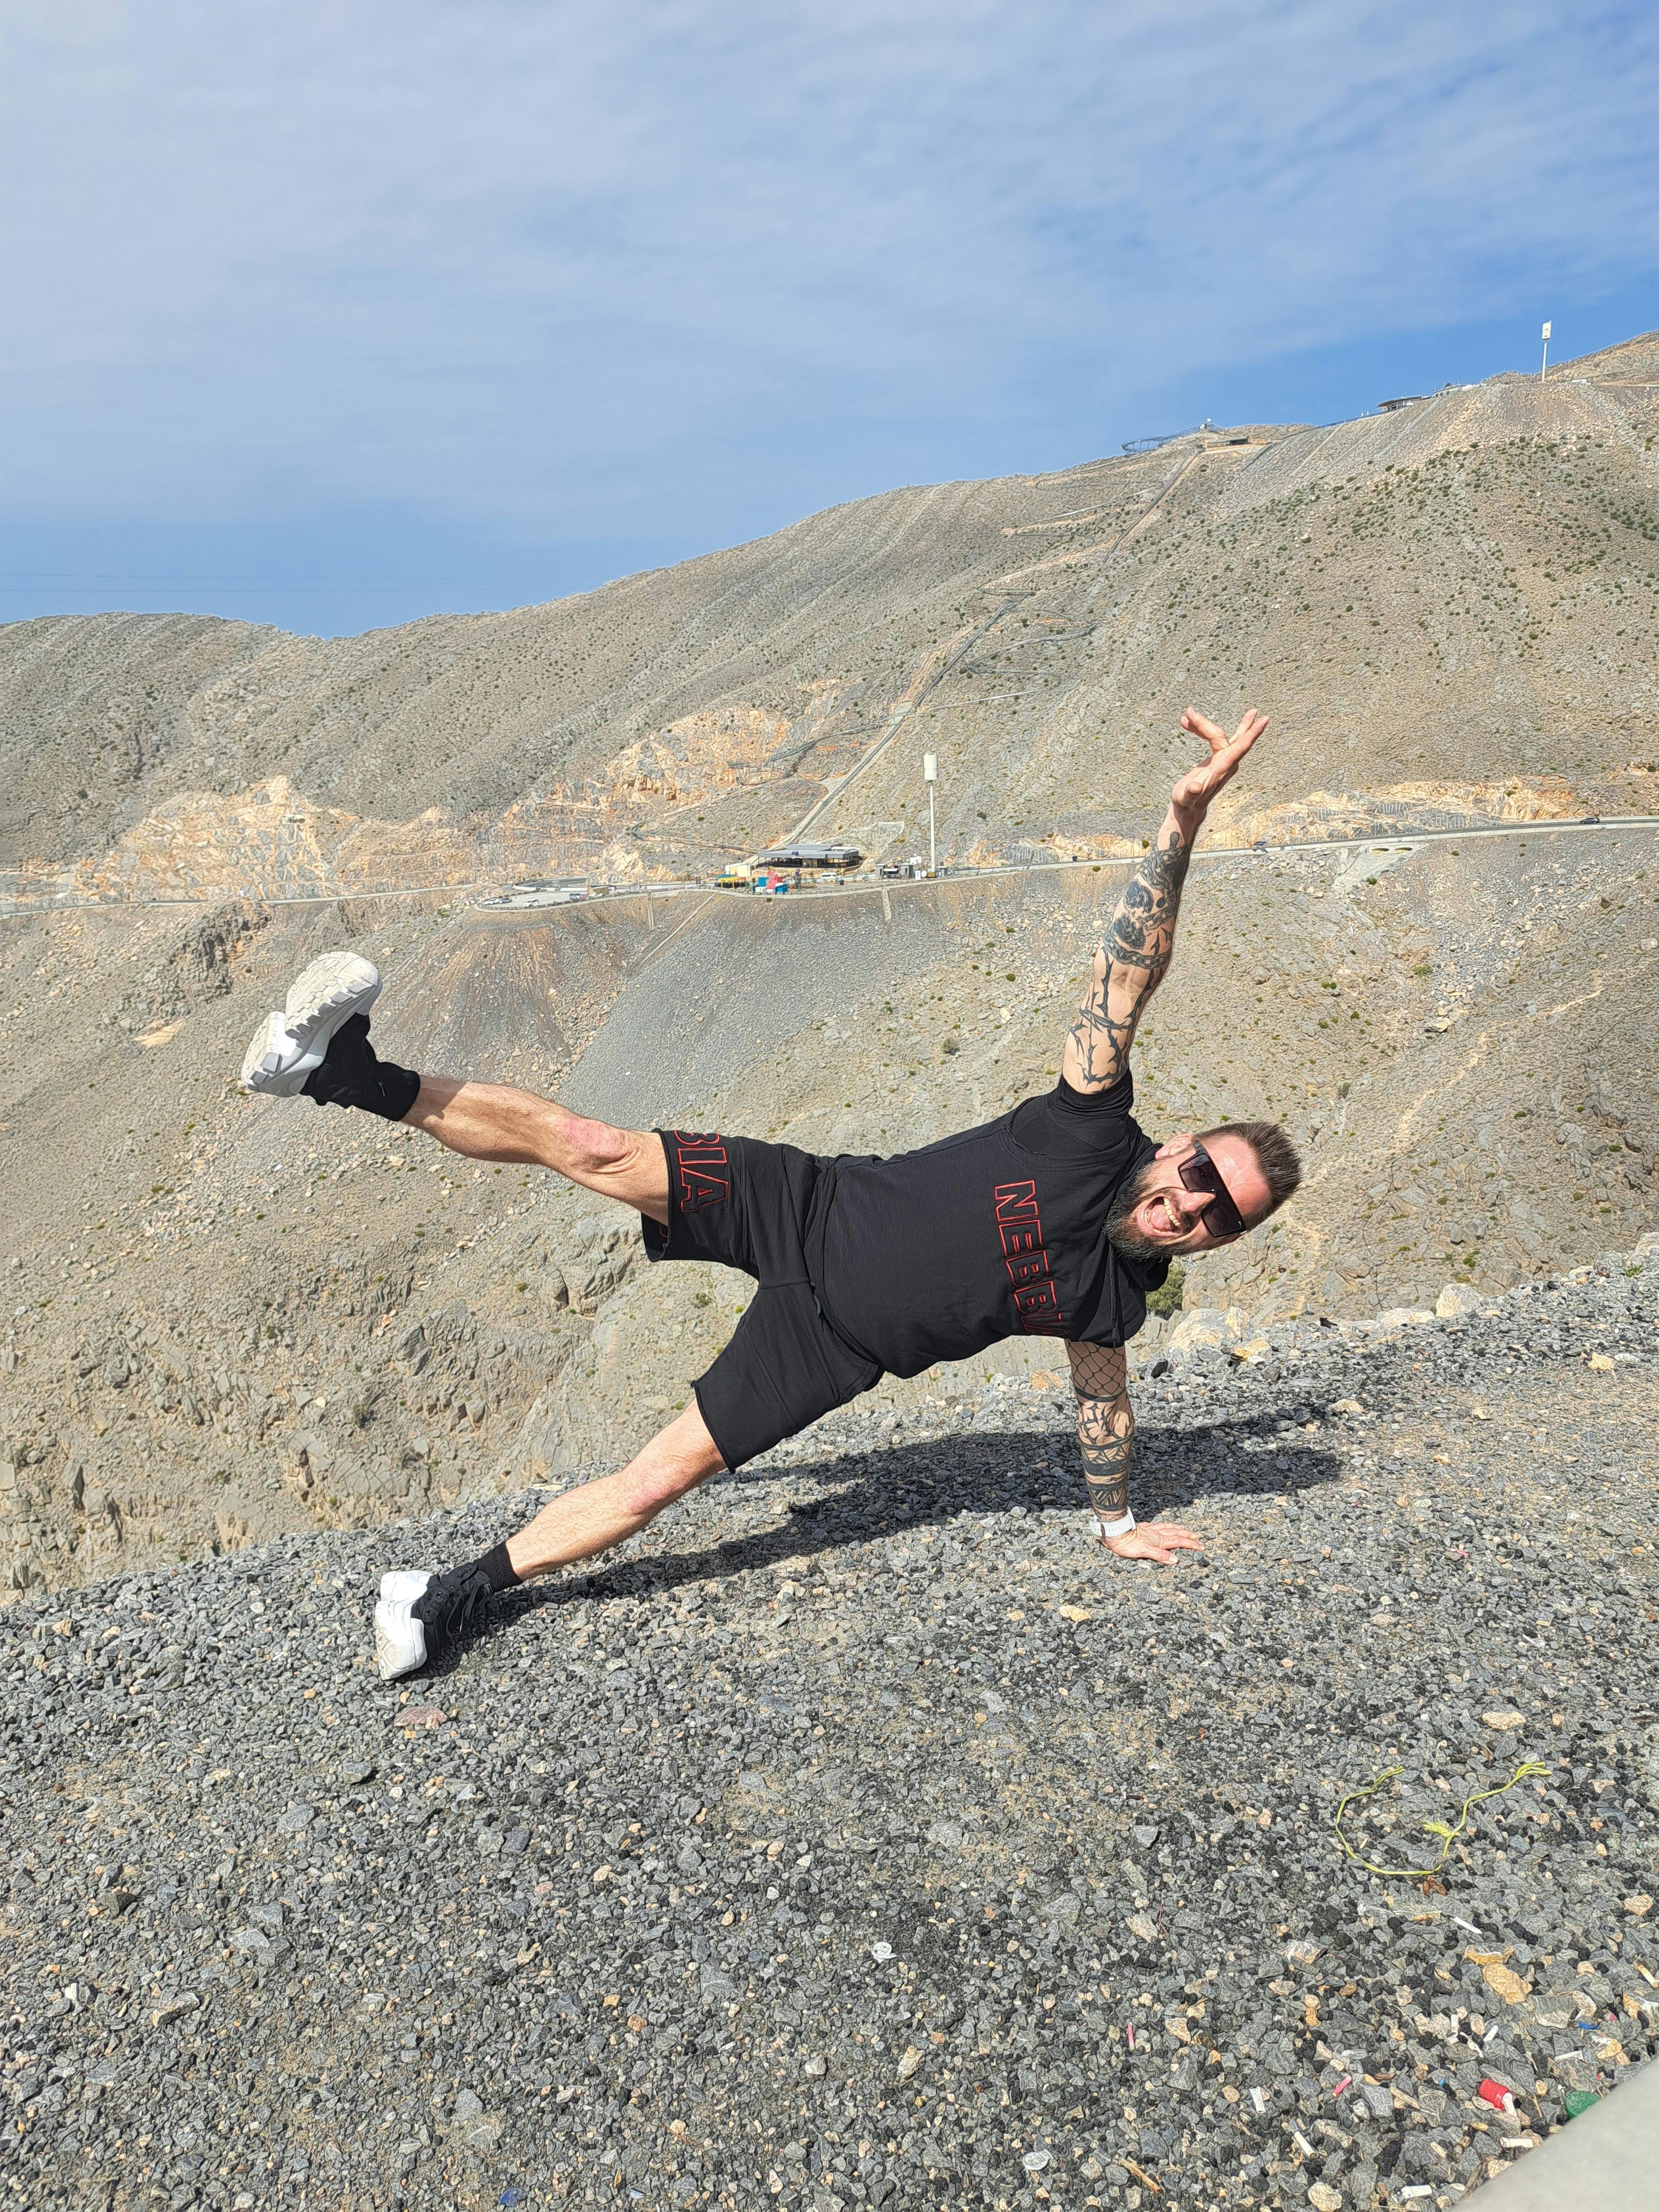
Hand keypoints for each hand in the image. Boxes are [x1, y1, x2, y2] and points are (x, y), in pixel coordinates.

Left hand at [1101, 1519, 1202, 1563]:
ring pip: (1169, 1528)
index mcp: (1159, 1540)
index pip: (1179, 1542)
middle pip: (1176, 1534)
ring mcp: (1151, 1530)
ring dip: (1179, 1529)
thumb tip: (1175, 1559)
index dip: (1190, 1544)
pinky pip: (1160, 1525)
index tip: (1200, 1546)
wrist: (1115, 1532)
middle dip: (1188, 1536)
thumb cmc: (1127, 1544)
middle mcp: (1157, 1534)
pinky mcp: (1144, 1527)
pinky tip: (1165, 1525)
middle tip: (1197, 1537)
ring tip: (1185, 1529)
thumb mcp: (1144, 1552)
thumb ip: (1160, 1555)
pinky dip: (1167, 1525)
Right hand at [1170, 708, 1267, 828]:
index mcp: (1222, 770)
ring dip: (1203, 725)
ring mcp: (1224, 759)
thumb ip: (1191, 793)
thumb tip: (1194, 788)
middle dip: (1206, 725)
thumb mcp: (1186, 799)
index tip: (1264, 719)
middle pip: (1223, 737)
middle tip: (1190, 712)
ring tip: (1188, 714)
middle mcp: (1227, 763)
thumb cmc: (1187, 803)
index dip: (1252, 733)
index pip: (1240, 748)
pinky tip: (1188, 723)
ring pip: (1220, 735)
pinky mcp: (1218, 757)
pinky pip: (1214, 738)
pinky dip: (1200, 730)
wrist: (1189, 807)